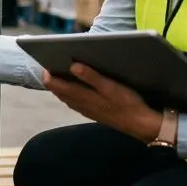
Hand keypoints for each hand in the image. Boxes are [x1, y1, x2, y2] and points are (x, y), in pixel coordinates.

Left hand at [43, 63, 161, 141]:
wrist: (140, 124)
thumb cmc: (126, 103)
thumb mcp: (110, 87)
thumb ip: (91, 77)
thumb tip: (72, 66)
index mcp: (80, 96)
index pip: (55, 85)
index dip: (47, 74)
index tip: (46, 61)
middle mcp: (79, 104)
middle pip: (58, 91)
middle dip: (52, 78)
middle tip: (52, 63)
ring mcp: (85, 110)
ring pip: (65, 97)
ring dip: (60, 86)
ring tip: (60, 73)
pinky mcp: (92, 113)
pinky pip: (74, 102)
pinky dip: (69, 94)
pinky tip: (74, 89)